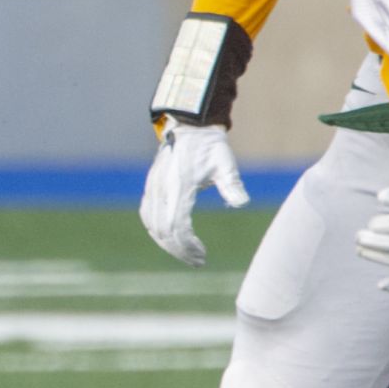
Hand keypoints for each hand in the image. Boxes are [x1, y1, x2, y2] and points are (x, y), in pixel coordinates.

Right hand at [139, 118, 248, 266]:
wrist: (189, 127)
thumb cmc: (210, 147)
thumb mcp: (224, 163)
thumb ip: (232, 184)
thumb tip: (241, 203)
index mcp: (179, 185)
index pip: (176, 225)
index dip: (187, 245)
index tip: (203, 255)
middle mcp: (161, 188)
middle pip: (162, 230)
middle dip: (179, 250)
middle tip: (198, 260)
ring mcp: (152, 187)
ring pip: (152, 225)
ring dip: (167, 243)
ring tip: (186, 253)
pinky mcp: (150, 186)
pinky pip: (147, 215)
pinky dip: (157, 231)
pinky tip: (171, 237)